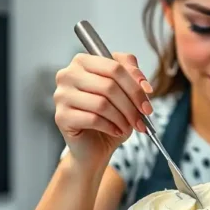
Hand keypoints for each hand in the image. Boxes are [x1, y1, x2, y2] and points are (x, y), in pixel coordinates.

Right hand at [54, 52, 152, 166]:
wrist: (93, 148)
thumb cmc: (109, 118)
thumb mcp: (125, 93)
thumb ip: (132, 76)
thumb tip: (143, 84)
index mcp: (82, 62)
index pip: (114, 66)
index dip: (135, 84)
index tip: (148, 98)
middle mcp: (67, 75)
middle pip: (109, 85)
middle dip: (131, 104)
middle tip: (142, 117)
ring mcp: (61, 96)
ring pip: (102, 103)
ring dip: (122, 118)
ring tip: (128, 126)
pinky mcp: (61, 117)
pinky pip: (93, 119)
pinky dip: (111, 127)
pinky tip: (116, 130)